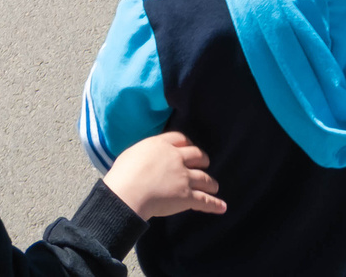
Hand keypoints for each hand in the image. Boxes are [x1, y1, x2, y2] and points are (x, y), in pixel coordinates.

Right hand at [104, 132, 224, 221]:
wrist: (128, 192)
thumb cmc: (123, 173)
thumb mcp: (133, 153)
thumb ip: (146, 152)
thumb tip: (147, 157)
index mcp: (161, 145)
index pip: (180, 138)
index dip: (187, 144)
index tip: (189, 148)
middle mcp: (176, 158)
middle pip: (197, 155)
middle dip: (203, 160)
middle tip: (204, 164)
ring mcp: (184, 177)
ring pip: (205, 178)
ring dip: (211, 183)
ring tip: (214, 186)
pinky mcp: (186, 196)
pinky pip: (205, 201)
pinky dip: (215, 205)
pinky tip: (222, 207)